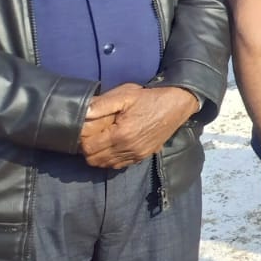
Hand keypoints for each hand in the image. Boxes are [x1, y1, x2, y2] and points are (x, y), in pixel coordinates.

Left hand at [80, 84, 198, 168]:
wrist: (177, 105)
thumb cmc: (149, 98)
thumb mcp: (126, 94)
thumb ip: (102, 104)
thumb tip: (82, 112)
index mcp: (120, 134)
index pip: (88, 147)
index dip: (82, 139)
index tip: (86, 129)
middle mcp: (127, 148)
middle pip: (93, 159)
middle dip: (88, 148)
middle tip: (93, 134)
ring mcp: (136, 155)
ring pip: (105, 165)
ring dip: (98, 155)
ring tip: (102, 140)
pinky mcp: (142, 156)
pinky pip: (118, 165)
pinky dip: (111, 159)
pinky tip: (114, 145)